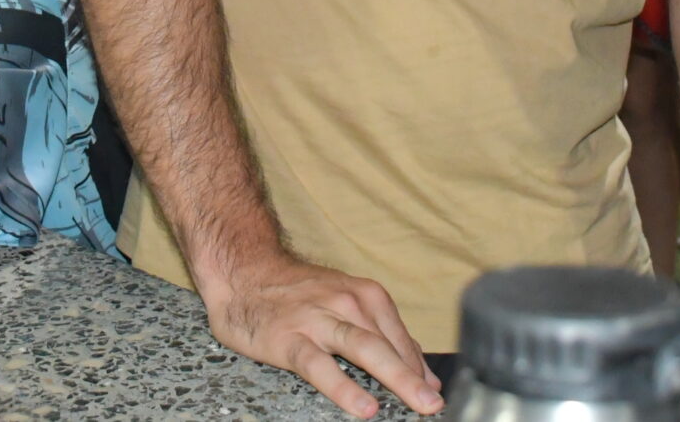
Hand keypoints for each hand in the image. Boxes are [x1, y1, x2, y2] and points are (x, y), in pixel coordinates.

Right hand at [202, 252, 442, 417]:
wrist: (244, 273)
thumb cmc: (297, 294)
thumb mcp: (345, 302)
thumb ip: (382, 335)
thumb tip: (421, 370)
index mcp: (366, 295)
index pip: (401, 339)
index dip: (420, 369)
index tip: (434, 394)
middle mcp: (348, 303)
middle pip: (389, 344)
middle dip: (416, 377)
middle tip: (434, 405)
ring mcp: (319, 320)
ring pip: (364, 349)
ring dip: (395, 378)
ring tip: (416, 403)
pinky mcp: (291, 338)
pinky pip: (321, 366)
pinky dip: (344, 387)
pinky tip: (363, 406)